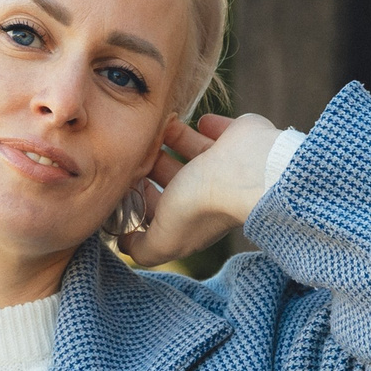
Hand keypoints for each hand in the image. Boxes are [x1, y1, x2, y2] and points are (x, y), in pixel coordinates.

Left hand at [118, 112, 283, 265]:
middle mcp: (209, 192)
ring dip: (173, 139)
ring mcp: (225, 165)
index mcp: (191, 216)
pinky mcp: (238, 139)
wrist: (246, 171)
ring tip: (155, 126)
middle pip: (175, 178)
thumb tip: (125, 244)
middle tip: (132, 147)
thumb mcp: (163, 238)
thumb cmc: (202, 204)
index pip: (162, 208)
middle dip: (153, 165)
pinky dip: (208, 125)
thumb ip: (143, 249)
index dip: (142, 197)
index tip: (124, 181)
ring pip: (194, 152)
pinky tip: (197, 121)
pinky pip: (220, 130)